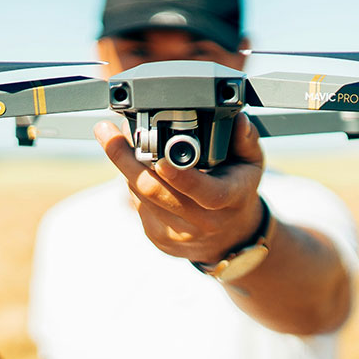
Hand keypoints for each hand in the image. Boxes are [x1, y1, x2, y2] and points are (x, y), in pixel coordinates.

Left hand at [94, 113, 264, 262]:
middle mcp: (201, 222)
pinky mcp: (158, 238)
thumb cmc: (238, 193)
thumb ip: (245, 140)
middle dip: (125, 158)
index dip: (180, 176)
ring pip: (139, 195)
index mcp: (228, 201)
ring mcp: (177, 234)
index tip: (158, 157)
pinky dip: (134, 182)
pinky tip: (138, 168)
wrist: (231, 239)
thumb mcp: (252, 165)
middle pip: (154, 191)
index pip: (205, 192)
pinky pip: (137, 204)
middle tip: (106, 131)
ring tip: (118, 140)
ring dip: (126, 165)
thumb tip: (238, 119)